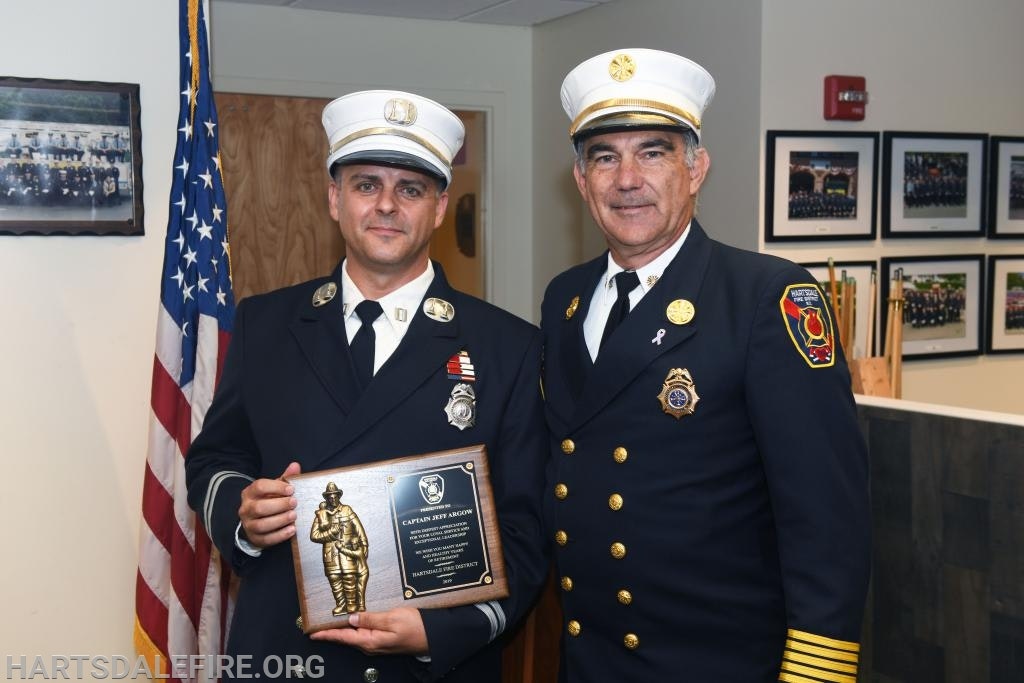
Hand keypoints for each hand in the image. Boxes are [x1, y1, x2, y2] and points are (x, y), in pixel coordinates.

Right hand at [237, 462, 300, 547]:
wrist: (255, 520)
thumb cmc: (267, 500)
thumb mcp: (274, 488)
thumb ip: (285, 478)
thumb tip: (295, 465)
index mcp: (250, 493)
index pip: (259, 487)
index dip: (276, 487)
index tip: (291, 489)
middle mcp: (246, 509)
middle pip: (259, 508)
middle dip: (279, 505)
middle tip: (294, 503)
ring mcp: (249, 525)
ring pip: (262, 525)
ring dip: (280, 520)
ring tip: (294, 516)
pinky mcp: (255, 538)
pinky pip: (266, 539)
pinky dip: (280, 535)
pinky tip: (292, 530)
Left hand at [309, 608, 427, 655]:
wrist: (432, 636)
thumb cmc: (416, 628)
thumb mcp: (392, 619)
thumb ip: (370, 618)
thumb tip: (351, 617)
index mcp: (370, 640)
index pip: (342, 637)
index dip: (326, 633)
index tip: (312, 632)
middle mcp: (370, 644)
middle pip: (345, 636)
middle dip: (331, 630)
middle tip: (316, 624)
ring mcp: (376, 643)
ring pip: (354, 634)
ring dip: (342, 627)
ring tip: (329, 620)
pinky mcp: (382, 639)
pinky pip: (363, 632)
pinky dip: (354, 626)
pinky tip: (352, 619)